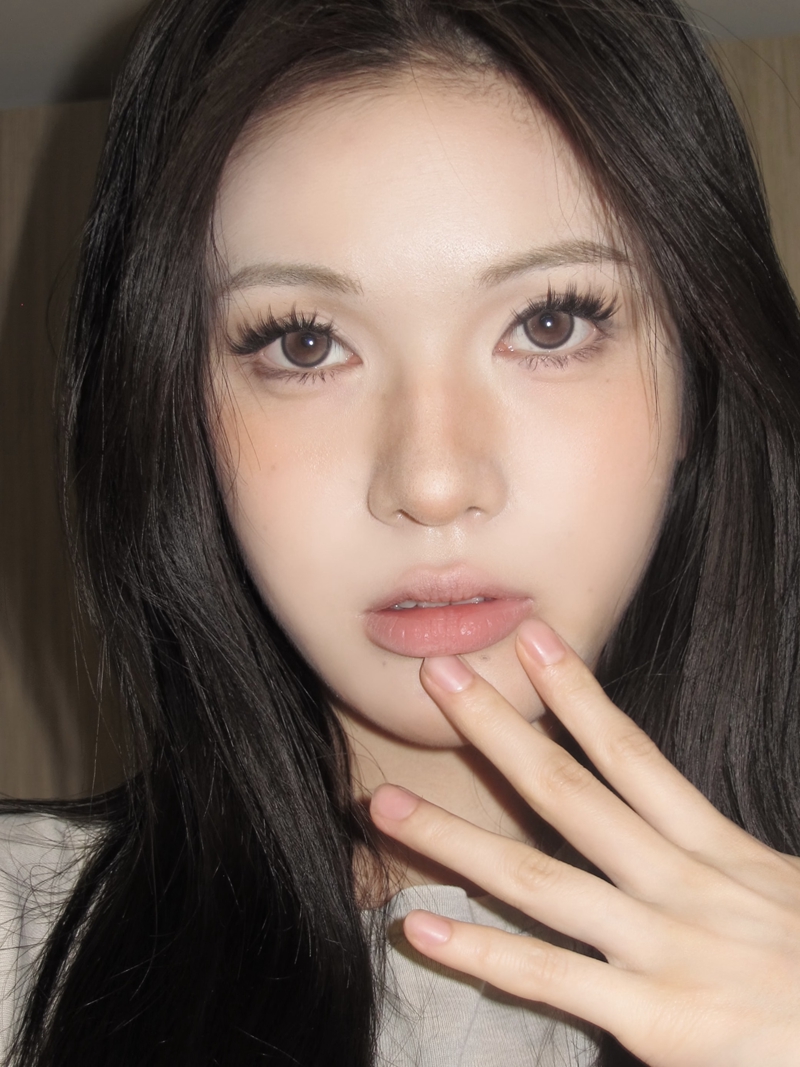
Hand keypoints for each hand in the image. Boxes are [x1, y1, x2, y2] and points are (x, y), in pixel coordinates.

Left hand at [370, 619, 799, 1066]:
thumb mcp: (787, 895)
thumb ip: (730, 864)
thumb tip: (679, 824)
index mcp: (718, 852)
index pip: (633, 755)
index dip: (578, 694)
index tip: (531, 643)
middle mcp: (683, 885)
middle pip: (571, 793)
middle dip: (499, 730)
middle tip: (436, 679)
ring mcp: (666, 948)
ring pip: (539, 880)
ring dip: (454, 838)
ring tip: (382, 803)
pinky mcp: (660, 1019)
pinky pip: (553, 979)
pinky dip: (483, 954)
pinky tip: (421, 929)